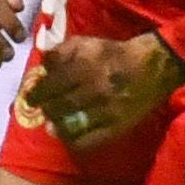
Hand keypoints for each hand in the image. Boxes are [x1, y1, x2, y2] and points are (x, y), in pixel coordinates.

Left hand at [22, 34, 183, 147]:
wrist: (152, 67)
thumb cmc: (114, 54)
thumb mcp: (87, 43)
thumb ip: (62, 52)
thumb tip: (42, 64)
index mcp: (86, 66)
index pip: (52, 85)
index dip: (38, 93)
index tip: (31, 97)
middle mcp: (94, 89)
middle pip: (58, 106)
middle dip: (46, 109)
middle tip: (42, 110)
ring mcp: (106, 111)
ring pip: (70, 125)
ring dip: (56, 125)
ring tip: (53, 123)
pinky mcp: (116, 127)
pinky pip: (88, 141)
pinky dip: (74, 141)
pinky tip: (69, 136)